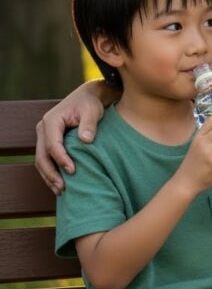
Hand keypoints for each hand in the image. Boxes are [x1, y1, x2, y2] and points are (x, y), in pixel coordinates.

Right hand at [36, 80, 111, 194]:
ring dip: (49, 176)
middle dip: (51, 173)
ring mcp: (44, 136)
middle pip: (42, 155)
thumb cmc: (90, 104)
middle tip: (63, 188)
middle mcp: (43, 129)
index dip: (61, 159)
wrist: (88, 97)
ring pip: (41, 160)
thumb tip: (86, 140)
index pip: (53, 144)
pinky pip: (46, 159)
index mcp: (52, 121)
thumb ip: (89, 125)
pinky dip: (51, 172)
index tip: (73, 170)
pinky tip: (59, 184)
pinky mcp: (49, 141)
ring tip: (60, 191)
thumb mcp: (92, 111)